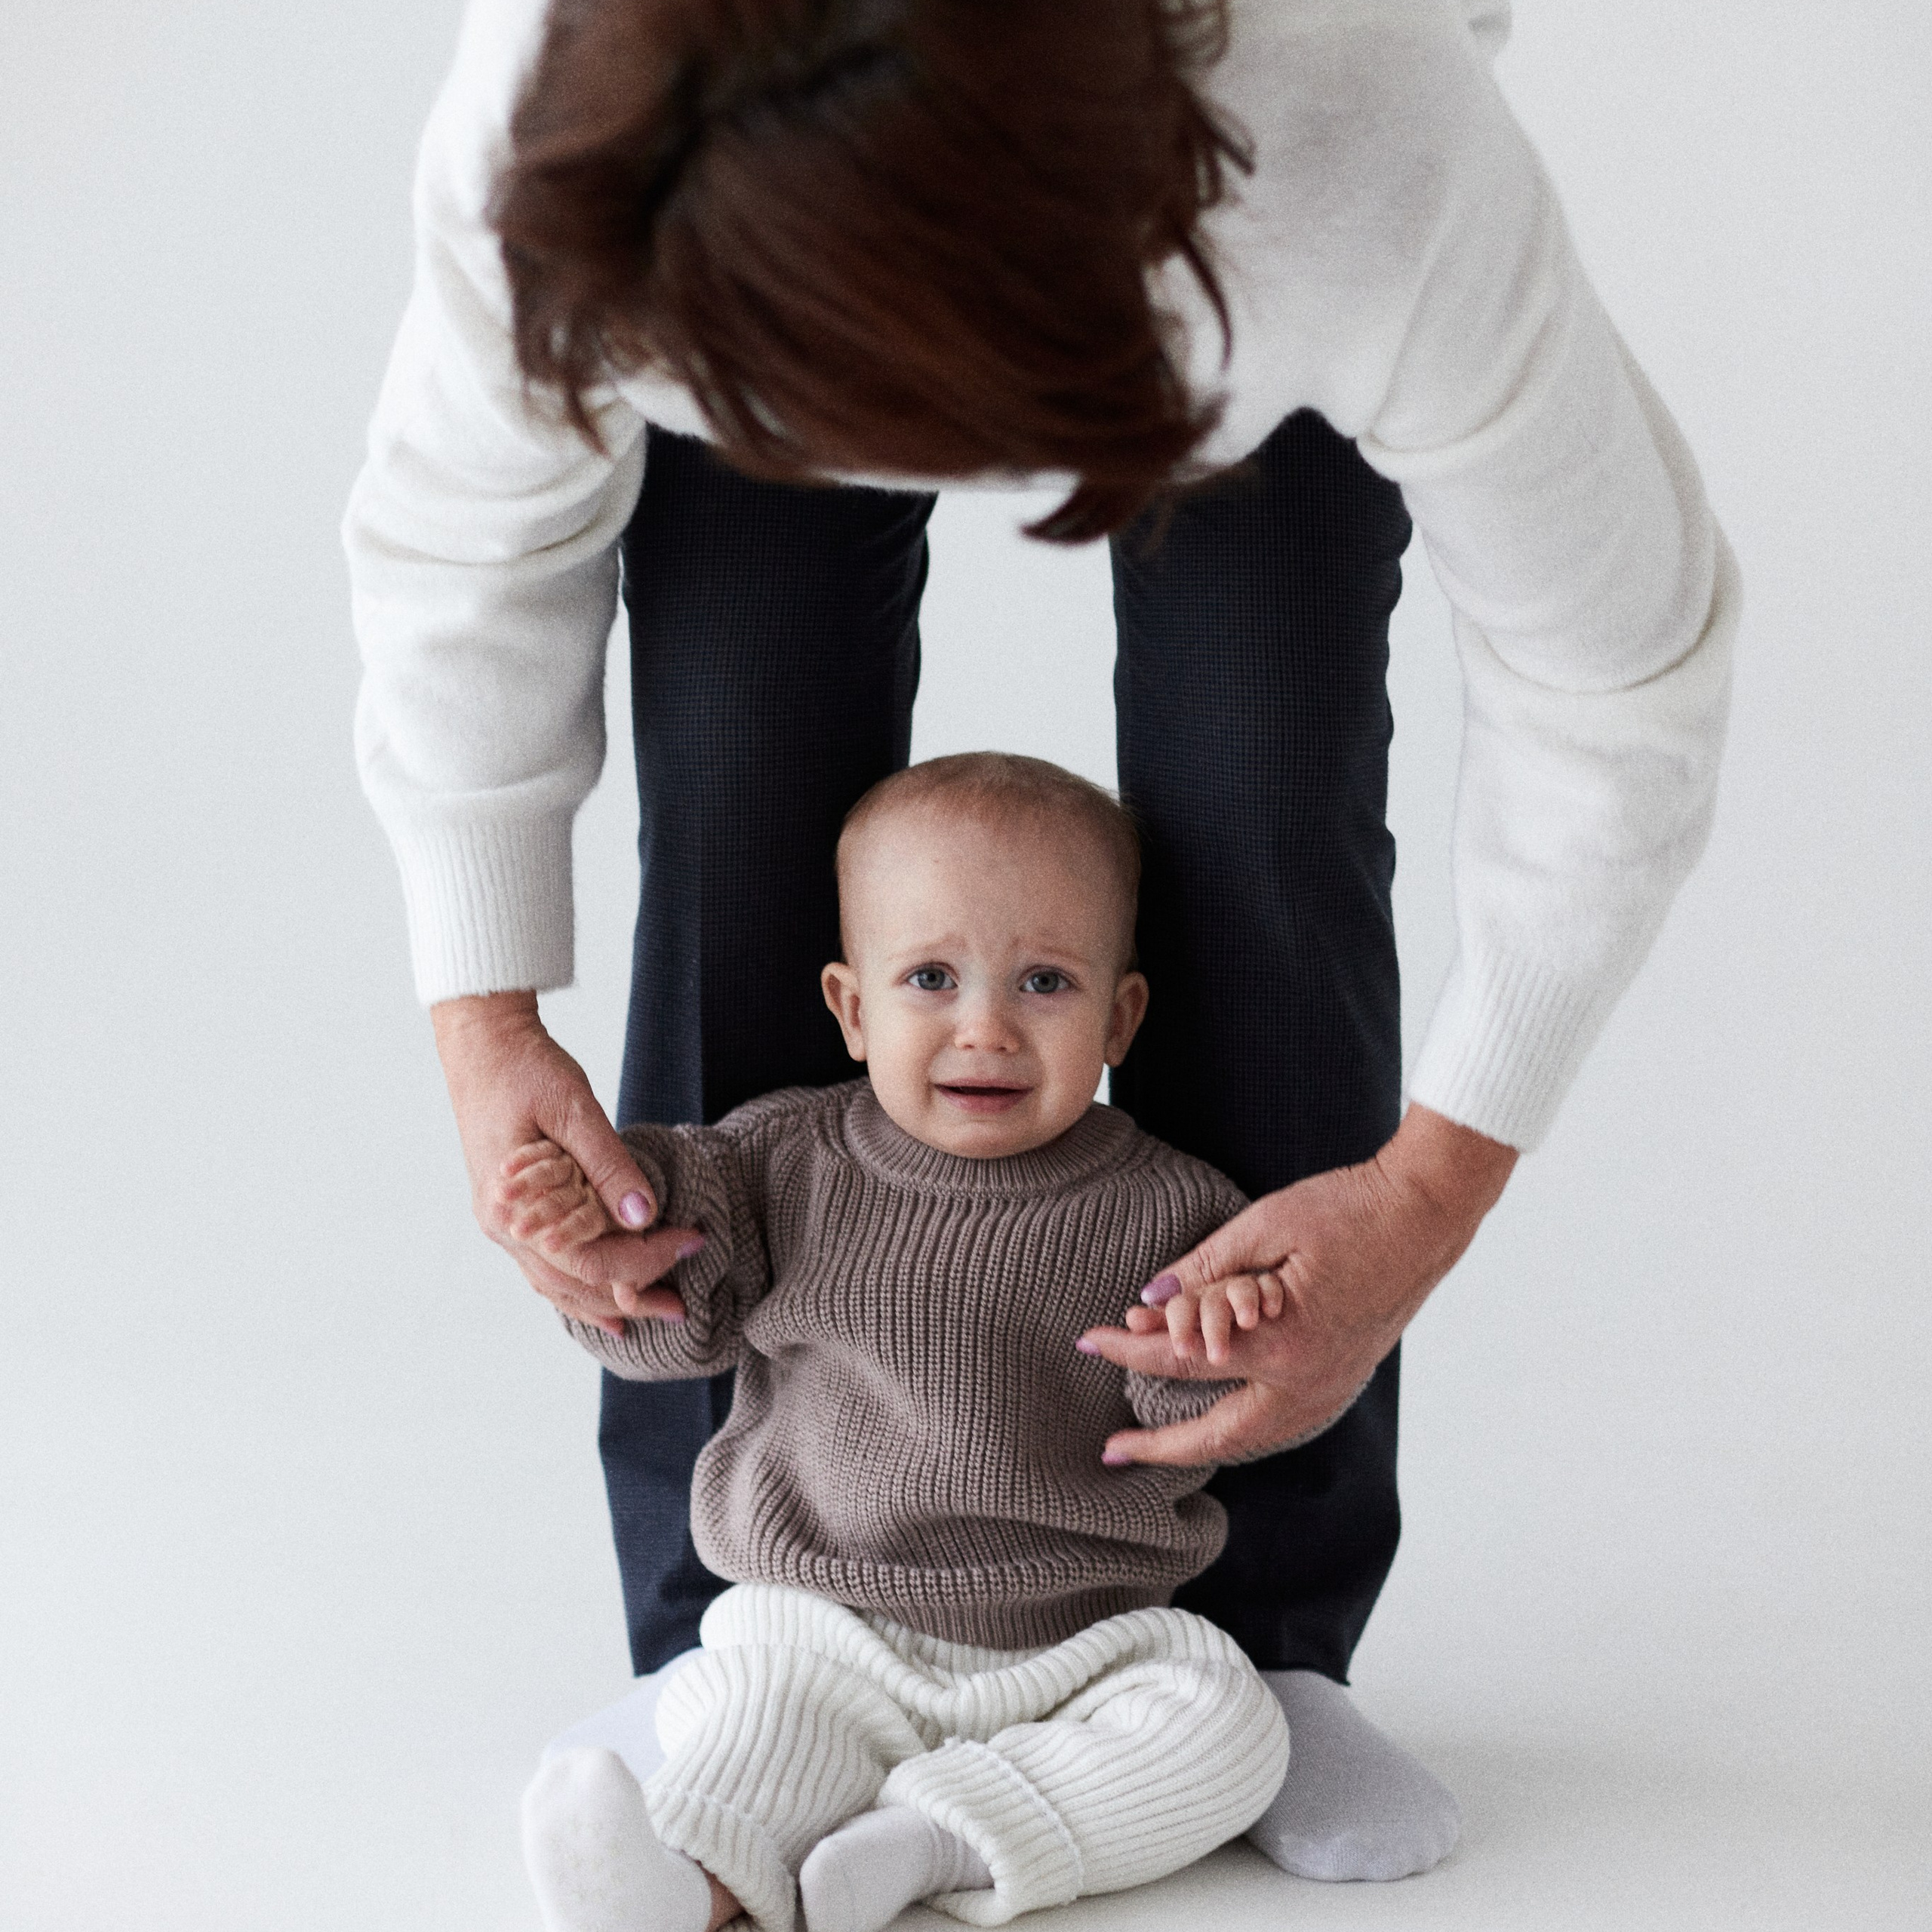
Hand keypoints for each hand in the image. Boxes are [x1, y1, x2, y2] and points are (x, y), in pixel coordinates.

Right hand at [431, 991, 699, 1334]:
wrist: (479, 1043)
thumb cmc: (524, 1068)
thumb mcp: (574, 1109)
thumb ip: (608, 1164)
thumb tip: (645, 1215)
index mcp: (514, 1207)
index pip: (590, 1260)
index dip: (647, 1259)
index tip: (693, 1241)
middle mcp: (503, 1228)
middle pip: (574, 1287)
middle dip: (632, 1298)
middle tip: (682, 1307)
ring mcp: (502, 1225)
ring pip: (556, 1285)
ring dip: (605, 1302)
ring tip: (652, 1312)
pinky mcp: (510, 1215)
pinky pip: (545, 1266)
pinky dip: (579, 1286)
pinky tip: (607, 1299)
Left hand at [1077, 1104, 1516, 1464]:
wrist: (1427, 1212)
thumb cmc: (1349, 1207)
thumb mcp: (1265, 1224)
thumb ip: (1205, 1267)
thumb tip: (1149, 1298)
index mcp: (1283, 1343)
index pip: (1181, 1359)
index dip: (1128, 1348)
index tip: (1089, 1339)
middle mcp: (1309, 1383)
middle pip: (1217, 1435)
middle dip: (1160, 1448)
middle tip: (1112, 1449)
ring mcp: (1332, 1388)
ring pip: (1255, 1439)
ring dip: (1203, 1444)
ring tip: (1157, 1443)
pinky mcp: (1345, 1378)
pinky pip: (1281, 1423)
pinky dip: (1241, 1428)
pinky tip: (1218, 1416)